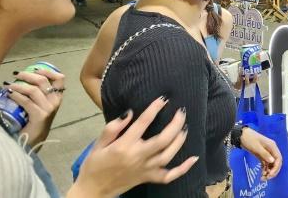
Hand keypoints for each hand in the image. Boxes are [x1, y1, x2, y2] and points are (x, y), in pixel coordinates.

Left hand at [5, 67, 64, 147]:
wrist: (32, 141)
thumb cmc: (33, 122)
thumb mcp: (39, 105)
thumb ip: (36, 95)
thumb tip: (22, 79)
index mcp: (57, 98)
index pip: (59, 79)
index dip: (47, 71)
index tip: (35, 68)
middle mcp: (55, 102)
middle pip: (43, 81)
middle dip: (28, 75)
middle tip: (16, 74)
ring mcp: (49, 108)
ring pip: (33, 90)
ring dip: (18, 85)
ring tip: (8, 85)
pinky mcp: (40, 115)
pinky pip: (26, 101)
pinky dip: (16, 95)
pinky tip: (9, 93)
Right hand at [68, 96, 197, 197]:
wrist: (93, 190)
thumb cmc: (95, 164)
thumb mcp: (98, 144)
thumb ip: (113, 127)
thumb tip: (130, 112)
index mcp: (124, 146)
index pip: (142, 123)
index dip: (154, 109)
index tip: (163, 99)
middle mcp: (137, 157)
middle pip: (162, 140)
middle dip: (175, 124)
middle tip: (182, 112)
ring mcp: (145, 169)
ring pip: (168, 155)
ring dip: (180, 140)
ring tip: (185, 127)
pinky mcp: (149, 179)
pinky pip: (169, 175)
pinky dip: (183, 168)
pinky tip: (194, 158)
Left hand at [241, 128, 281, 180]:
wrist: (241, 135)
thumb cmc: (249, 139)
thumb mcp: (256, 147)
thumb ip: (264, 154)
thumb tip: (272, 161)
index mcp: (272, 146)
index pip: (278, 159)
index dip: (276, 168)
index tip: (270, 175)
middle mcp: (271, 150)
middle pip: (276, 163)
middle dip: (273, 171)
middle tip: (267, 178)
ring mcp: (267, 153)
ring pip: (271, 164)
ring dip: (268, 172)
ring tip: (262, 178)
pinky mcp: (262, 155)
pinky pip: (266, 164)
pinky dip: (265, 169)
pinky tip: (261, 174)